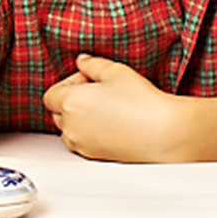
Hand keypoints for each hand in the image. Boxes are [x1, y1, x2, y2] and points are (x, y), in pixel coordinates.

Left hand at [41, 54, 187, 161]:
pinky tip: (113, 124)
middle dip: (73, 100)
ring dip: (80, 118)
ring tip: (107, 109)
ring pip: (69, 129)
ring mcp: (82, 145)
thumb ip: (92, 64)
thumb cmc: (142, 103)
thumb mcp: (116, 72)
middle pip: (58, 112)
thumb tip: (82, 61)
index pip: (51, 94)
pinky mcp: (94, 157)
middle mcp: (71, 127)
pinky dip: (90, 133)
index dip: (69, 83)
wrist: (165, 134)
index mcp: (70, 102)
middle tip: (98, 92)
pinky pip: (82, 142)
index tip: (88, 79)